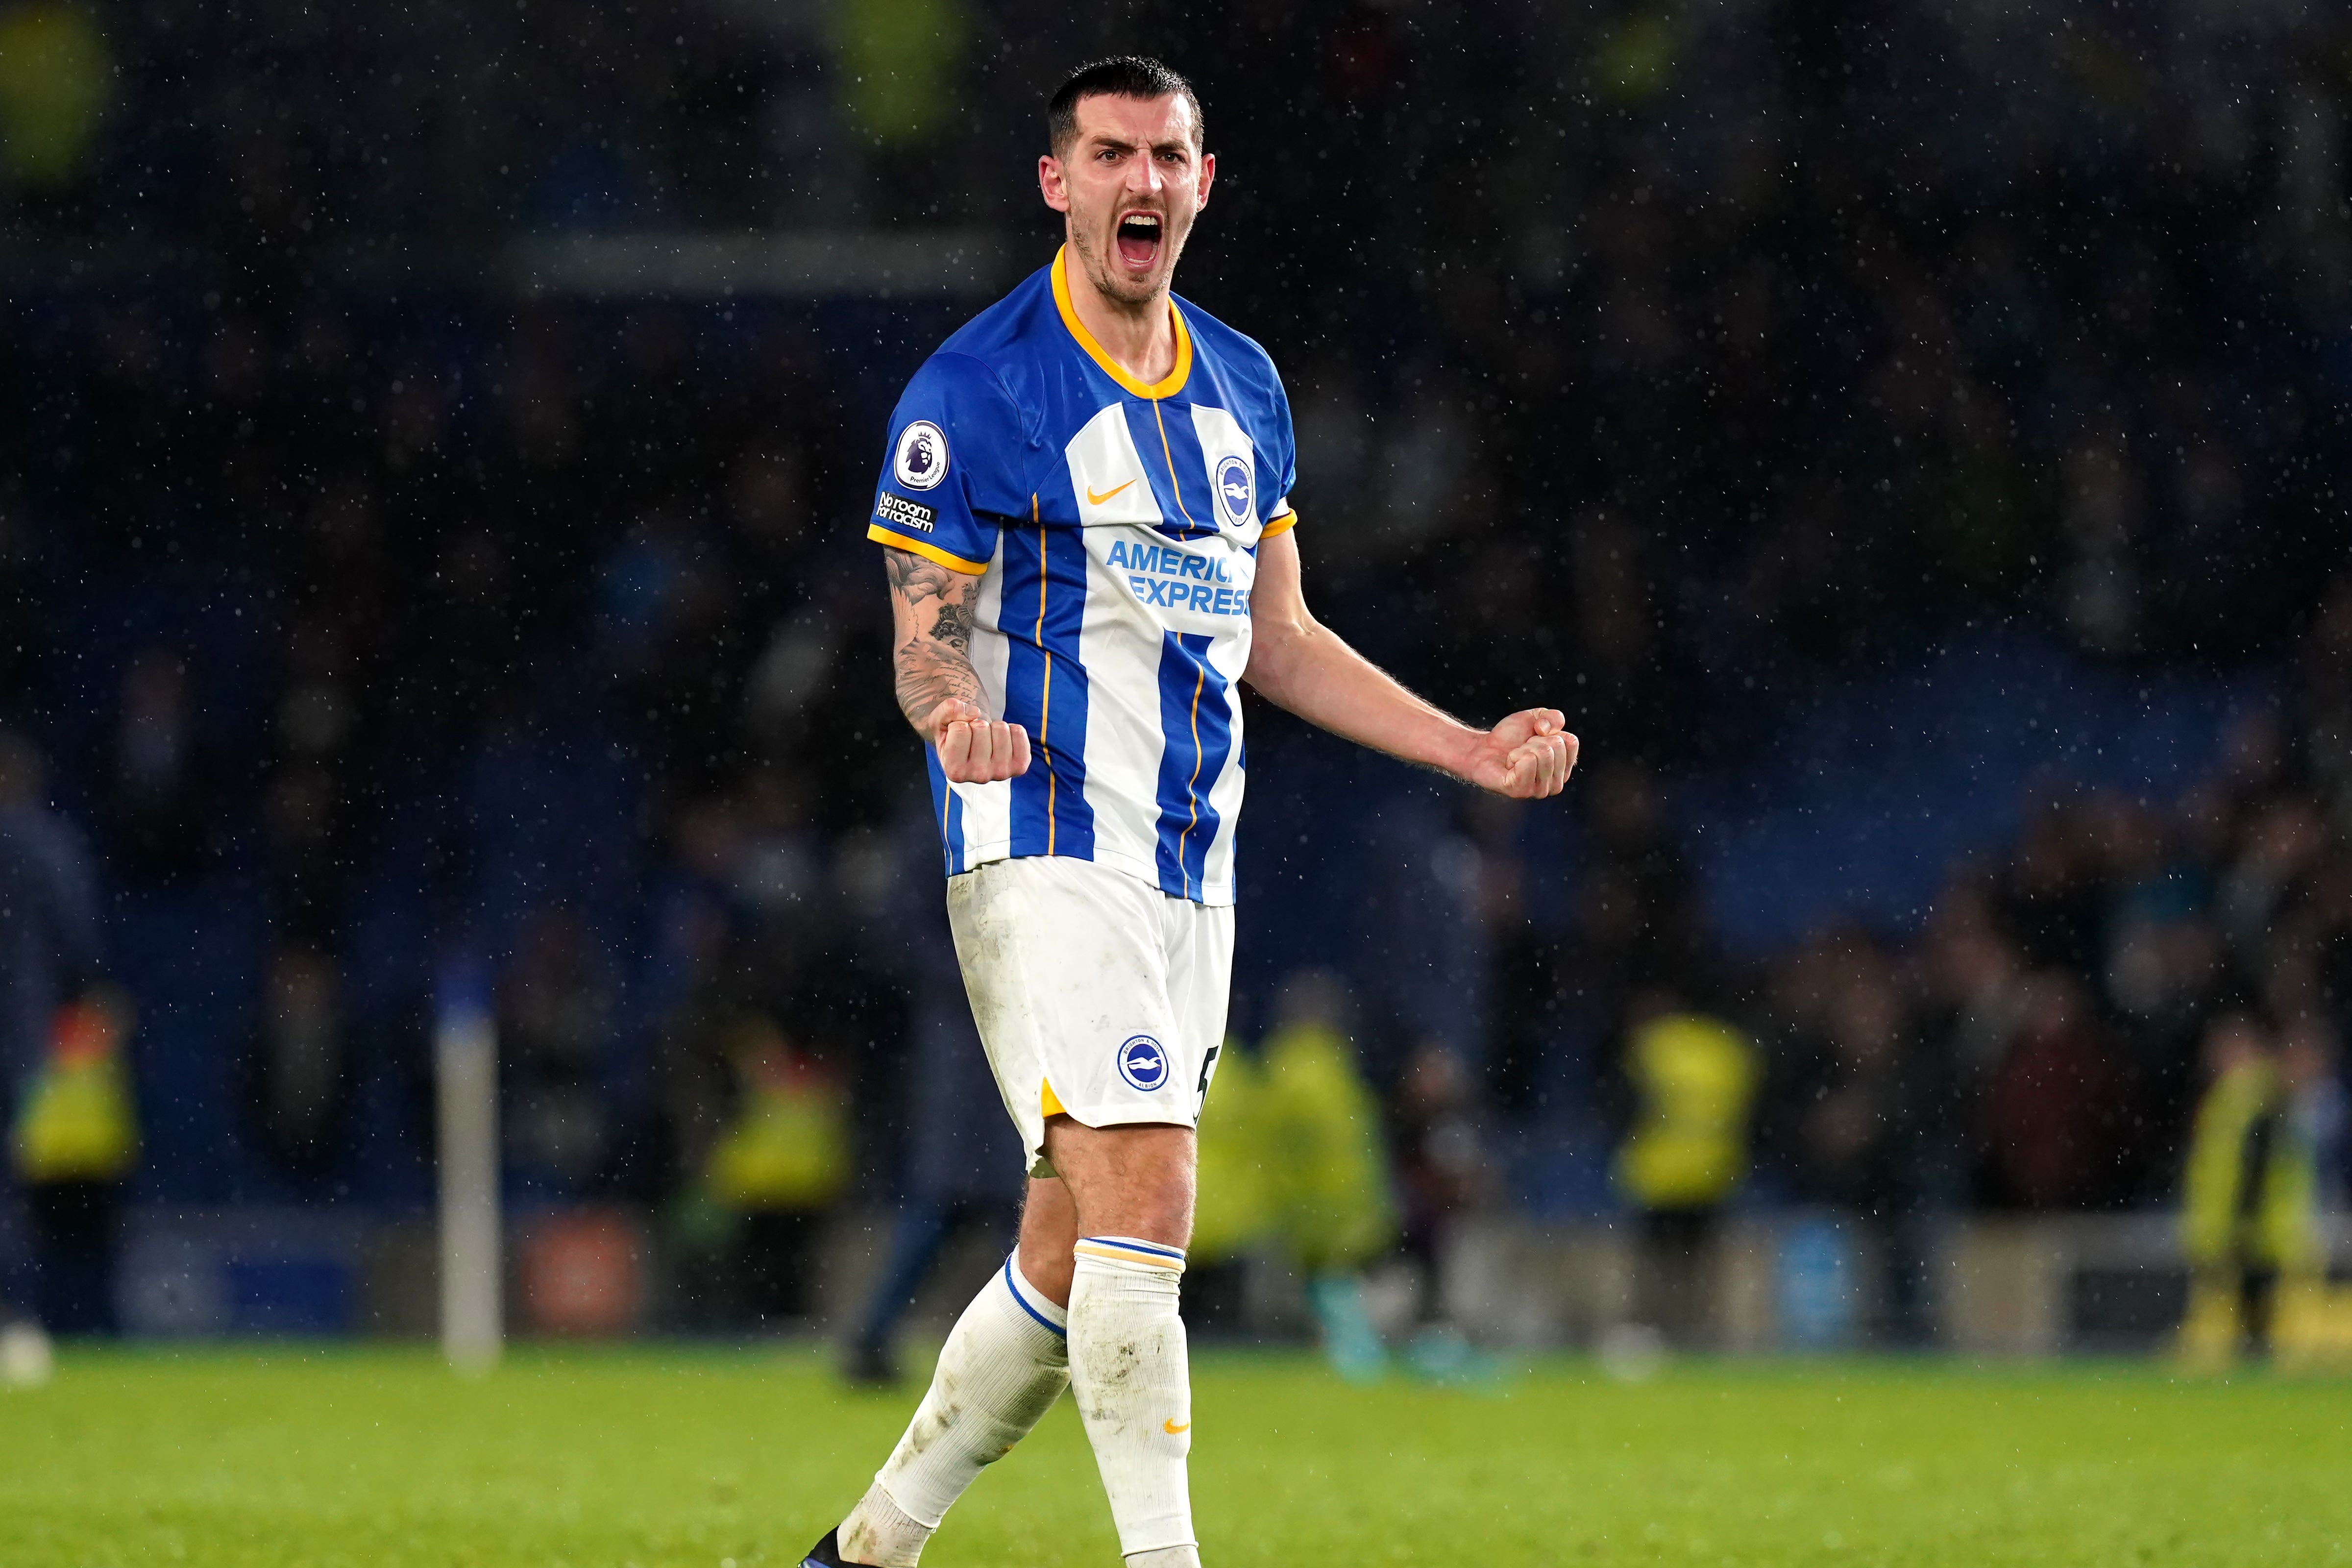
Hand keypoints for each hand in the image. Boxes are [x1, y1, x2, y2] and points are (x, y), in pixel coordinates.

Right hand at [928, 698, 1030, 782]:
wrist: (973, 749)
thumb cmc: (953, 737)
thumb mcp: (940, 722)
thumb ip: (947, 711)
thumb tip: (974, 712)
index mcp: (954, 771)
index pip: (960, 729)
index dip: (958, 724)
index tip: (958, 736)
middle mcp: (978, 776)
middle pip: (981, 727)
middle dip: (976, 725)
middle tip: (974, 737)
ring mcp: (1001, 772)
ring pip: (1000, 728)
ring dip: (993, 727)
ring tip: (987, 739)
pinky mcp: (1019, 765)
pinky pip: (1019, 732)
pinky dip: (1011, 729)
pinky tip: (1001, 740)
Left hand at [1457, 708, 1576, 798]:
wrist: (1482, 748)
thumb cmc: (1510, 737)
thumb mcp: (1536, 718)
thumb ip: (1554, 717)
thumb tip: (1548, 730)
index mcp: (1564, 769)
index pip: (1570, 741)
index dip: (1549, 732)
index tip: (1535, 739)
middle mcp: (1556, 784)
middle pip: (1555, 746)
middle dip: (1534, 740)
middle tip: (1521, 749)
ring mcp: (1539, 791)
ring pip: (1542, 753)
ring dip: (1523, 748)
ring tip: (1514, 757)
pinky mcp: (1520, 791)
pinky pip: (1527, 762)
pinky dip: (1514, 755)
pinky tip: (1508, 764)